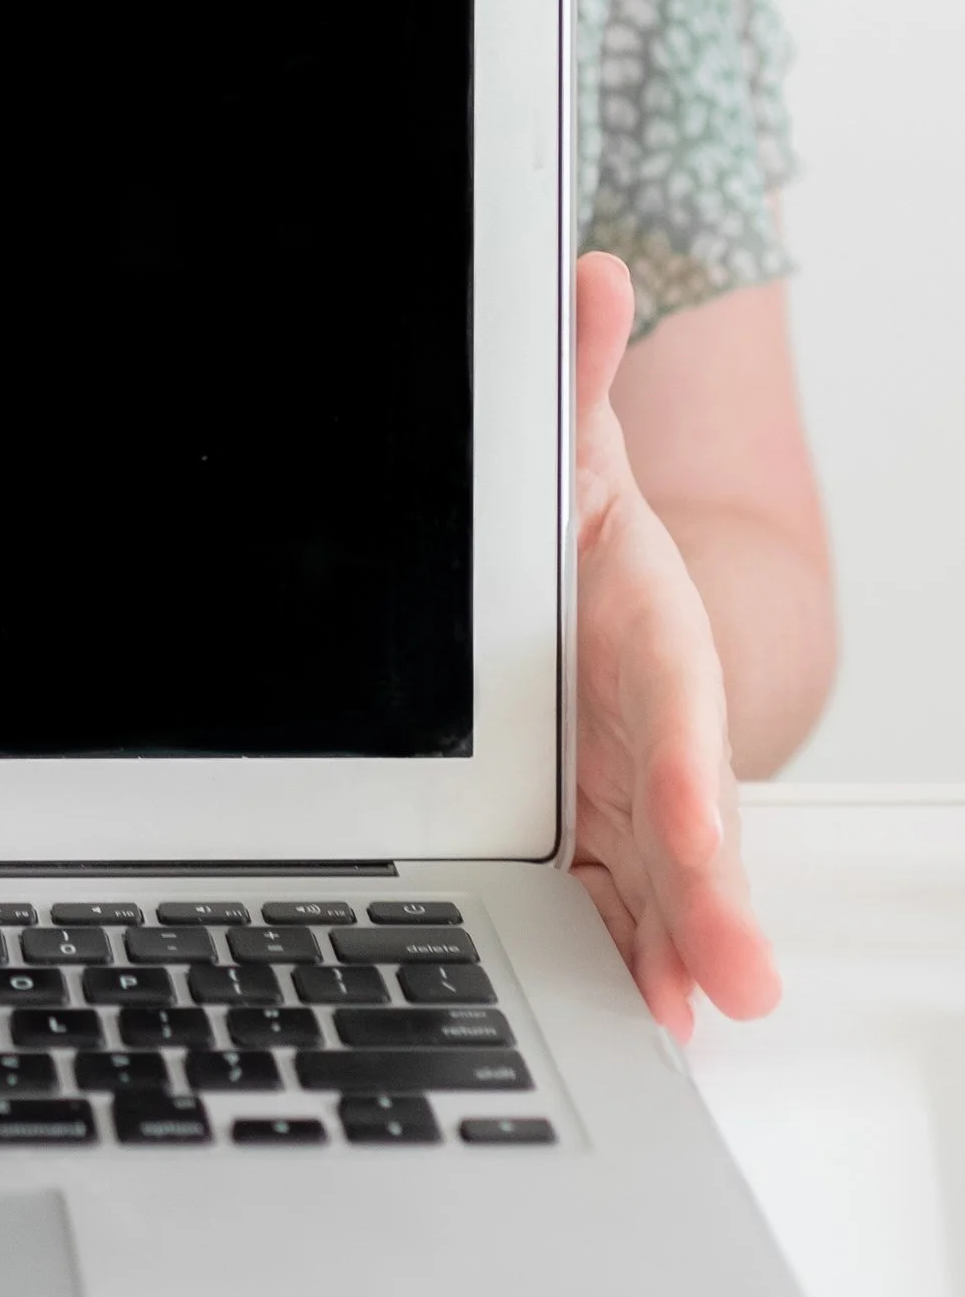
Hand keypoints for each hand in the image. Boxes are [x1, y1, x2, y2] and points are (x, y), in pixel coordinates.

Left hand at [570, 252, 780, 1036]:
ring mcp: (625, 791)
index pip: (675, 708)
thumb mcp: (567, 449)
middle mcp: (650, 727)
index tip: (693, 832)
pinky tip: (633, 1020)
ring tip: (676, 1025)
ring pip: (659, 882)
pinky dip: (622, 958)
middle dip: (710, 902)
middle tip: (729, 985)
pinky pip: (609, 902)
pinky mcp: (589, 833)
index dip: (688, 773)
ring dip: (672, 952)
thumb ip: (573, 370)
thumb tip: (592, 270)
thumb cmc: (580, 522)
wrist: (583, 578)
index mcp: (648, 633)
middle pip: (687, 821)